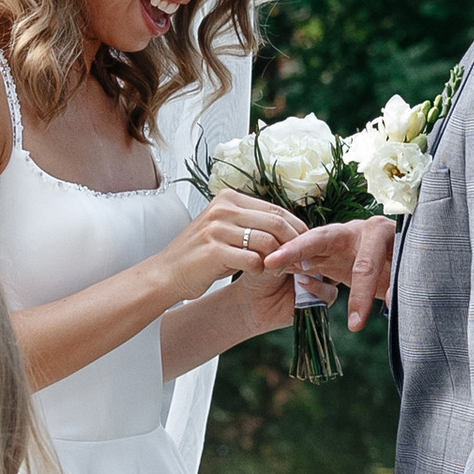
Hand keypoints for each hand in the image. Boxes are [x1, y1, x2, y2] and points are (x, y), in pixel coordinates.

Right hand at [162, 188, 292, 303]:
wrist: (167, 273)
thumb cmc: (201, 255)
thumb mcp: (225, 230)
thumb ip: (252, 225)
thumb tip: (290, 230)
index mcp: (228, 198)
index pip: (275, 208)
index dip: (295, 226)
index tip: (305, 242)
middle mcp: (223, 208)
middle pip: (276, 221)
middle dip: (294, 242)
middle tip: (301, 258)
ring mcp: (217, 228)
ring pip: (267, 241)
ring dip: (279, 258)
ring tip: (280, 268)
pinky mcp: (214, 251)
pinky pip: (253, 260)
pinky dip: (262, 269)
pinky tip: (258, 274)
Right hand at [271, 213, 399, 330]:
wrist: (402, 261)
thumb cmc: (405, 268)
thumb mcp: (404, 278)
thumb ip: (398, 287)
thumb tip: (393, 302)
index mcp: (380, 233)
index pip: (366, 264)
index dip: (360, 294)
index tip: (356, 324)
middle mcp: (357, 229)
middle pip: (324, 236)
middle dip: (299, 249)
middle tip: (275, 261)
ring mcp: (339, 238)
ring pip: (310, 243)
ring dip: (290, 253)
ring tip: (269, 262)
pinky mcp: (327, 250)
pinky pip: (307, 254)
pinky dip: (292, 260)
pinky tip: (275, 266)